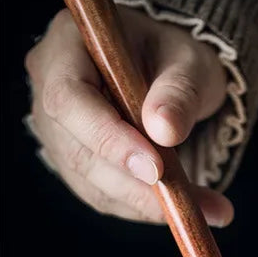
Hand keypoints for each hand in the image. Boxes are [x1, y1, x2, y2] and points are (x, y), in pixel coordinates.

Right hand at [25, 6, 233, 226]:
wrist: (168, 74)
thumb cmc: (174, 58)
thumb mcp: (189, 62)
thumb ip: (179, 92)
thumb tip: (165, 131)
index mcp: (66, 46)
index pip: (69, 100)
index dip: (110, 139)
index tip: (157, 169)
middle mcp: (48, 89)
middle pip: (80, 153)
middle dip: (138, 186)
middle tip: (194, 204)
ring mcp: (56, 132)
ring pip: (93, 184)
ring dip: (149, 205)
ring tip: (210, 210)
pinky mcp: (74, 164)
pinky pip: (105, 197)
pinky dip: (146, 208)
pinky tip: (188, 208)